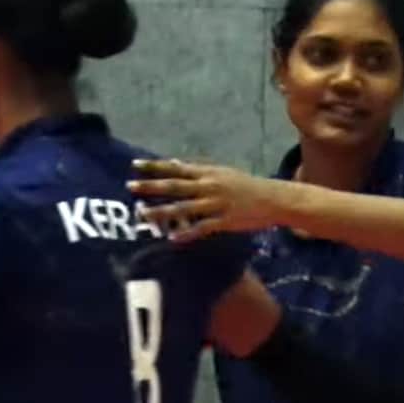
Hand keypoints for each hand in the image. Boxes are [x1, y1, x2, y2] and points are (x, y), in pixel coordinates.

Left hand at [128, 159, 286, 241]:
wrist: (273, 199)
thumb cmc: (245, 185)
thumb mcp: (221, 173)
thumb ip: (198, 171)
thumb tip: (174, 165)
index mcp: (208, 173)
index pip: (176, 168)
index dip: (155, 166)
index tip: (135, 165)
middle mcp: (209, 186)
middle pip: (175, 186)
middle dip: (151, 186)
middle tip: (130, 186)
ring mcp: (216, 204)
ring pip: (183, 208)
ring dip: (161, 211)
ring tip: (142, 214)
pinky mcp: (224, 221)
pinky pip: (202, 228)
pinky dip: (186, 233)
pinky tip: (172, 237)